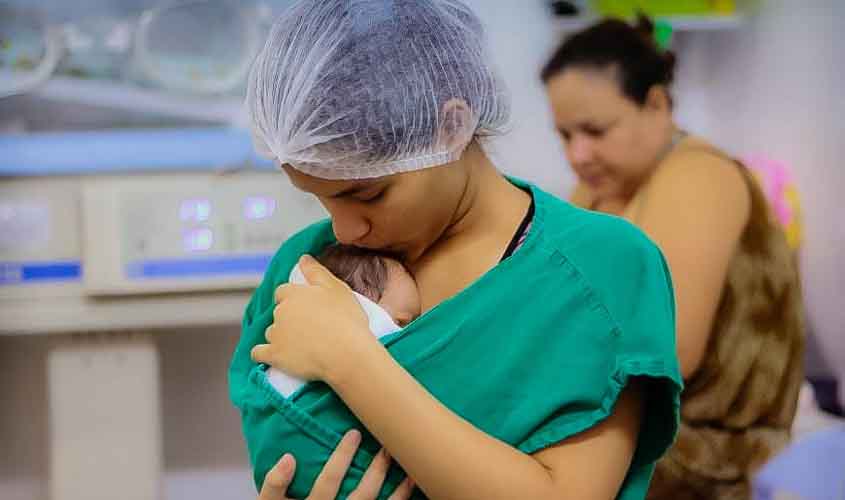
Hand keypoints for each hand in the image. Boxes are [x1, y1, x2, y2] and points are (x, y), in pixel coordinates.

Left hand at [251, 255, 371, 381]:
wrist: (346, 353)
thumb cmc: (346, 319)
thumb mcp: (336, 288)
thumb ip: (316, 271)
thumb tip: (303, 258)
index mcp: (293, 294)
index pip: (283, 292)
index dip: (293, 299)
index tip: (306, 308)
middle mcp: (280, 312)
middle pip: (278, 313)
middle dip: (289, 318)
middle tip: (310, 328)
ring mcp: (275, 334)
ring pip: (271, 332)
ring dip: (280, 337)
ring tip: (301, 346)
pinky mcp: (274, 355)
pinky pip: (258, 353)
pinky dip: (263, 354)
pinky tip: (273, 356)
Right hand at [258, 430, 414, 499]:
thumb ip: (274, 484)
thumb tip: (289, 458)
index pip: (329, 481)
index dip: (342, 457)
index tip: (355, 434)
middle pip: (362, 496)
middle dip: (377, 469)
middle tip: (388, 446)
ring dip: (398, 492)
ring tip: (409, 471)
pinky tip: (409, 493)